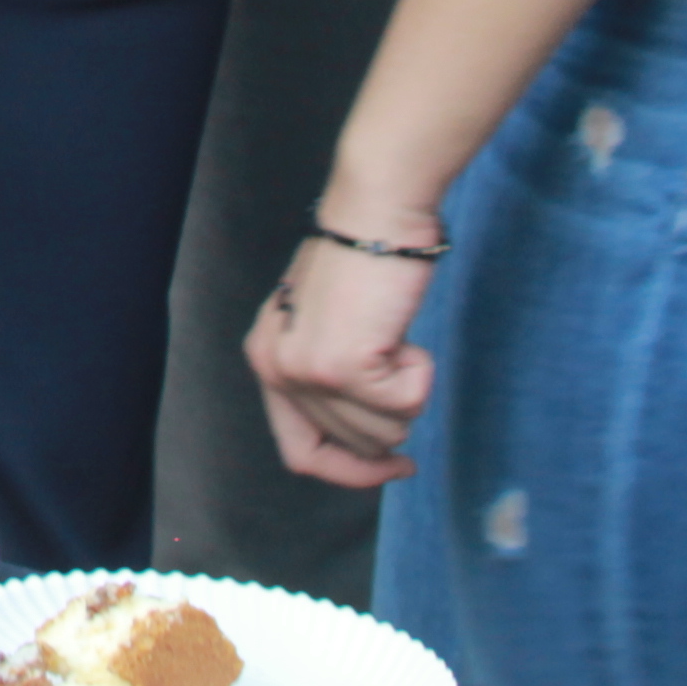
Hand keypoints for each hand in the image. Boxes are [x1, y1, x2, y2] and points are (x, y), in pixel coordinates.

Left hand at [249, 220, 444, 487]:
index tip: (395, 467)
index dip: (351, 472)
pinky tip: (401, 334)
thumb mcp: (324, 326)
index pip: (301, 453)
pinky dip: (420, 374)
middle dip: (390, 418)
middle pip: (352, 445)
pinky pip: (406, 404)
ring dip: (406, 391)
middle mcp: (276, 370)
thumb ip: (329, 378)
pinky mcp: (344, 367)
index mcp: (266, 360)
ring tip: (392, 338)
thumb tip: (368, 447)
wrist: (375, 213)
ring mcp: (307, 371)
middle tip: (400, 366)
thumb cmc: (363, 262)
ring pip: (385, 430)